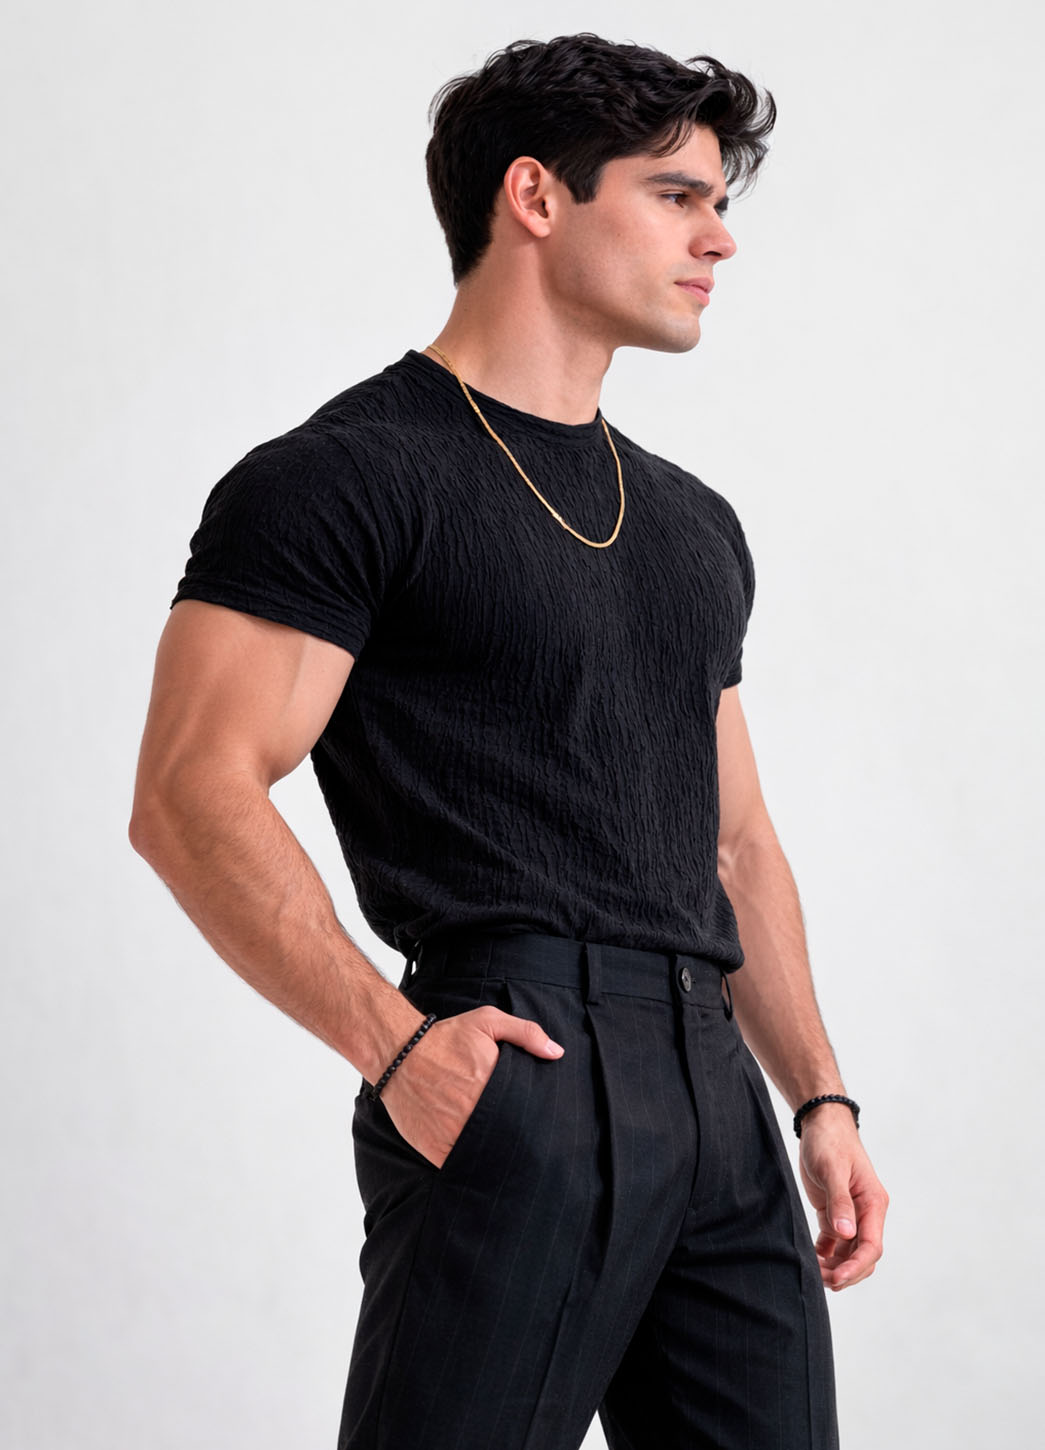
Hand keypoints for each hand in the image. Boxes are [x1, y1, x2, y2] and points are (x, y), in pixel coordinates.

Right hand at [379, 1005, 563, 1168]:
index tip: (537, 1122)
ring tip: (502, 1150)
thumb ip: (525, 1033)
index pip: (526, 1114)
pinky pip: (460, 1166)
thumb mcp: (487, 1022)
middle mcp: (475, 1114)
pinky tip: (477, 1158)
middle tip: (525, 1140)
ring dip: (494, 1155)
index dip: (533, 1121)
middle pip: (508, 1137)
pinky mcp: (436, 1150)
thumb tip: (557, 1052)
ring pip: (485, 1155)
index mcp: (493, 1086)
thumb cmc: (445, 1037)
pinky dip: (469, 1164)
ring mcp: (454, 1135)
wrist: (398, 1053)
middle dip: (517, 1139)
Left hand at [797, 1105, 888, 1290]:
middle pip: (862, 1256)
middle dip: (845, 1273)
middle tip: (821, 1281)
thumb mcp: (832, 1169)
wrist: (821, 1122)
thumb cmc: (829, 1141)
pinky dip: (825, 1255)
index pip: (871, 1246)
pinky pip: (834, 1243)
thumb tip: (846, 1234)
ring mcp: (851, 1214)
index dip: (856, 1267)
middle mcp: (866, 1213)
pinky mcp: (834, 1212)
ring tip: (813, 1273)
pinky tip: (811, 1259)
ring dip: (834, 1267)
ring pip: (848, 1253)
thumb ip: (840, 1201)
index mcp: (873, 1204)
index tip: (838, 1280)